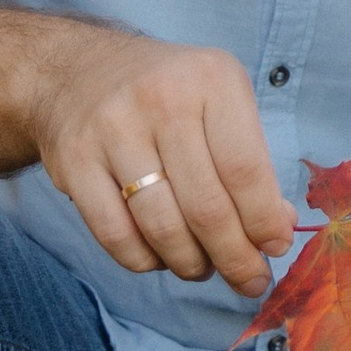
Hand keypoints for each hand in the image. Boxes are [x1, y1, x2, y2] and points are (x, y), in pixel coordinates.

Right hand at [27, 26, 295, 293]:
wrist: (76, 69)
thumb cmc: (167, 92)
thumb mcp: (219, 101)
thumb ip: (251, 160)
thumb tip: (277, 230)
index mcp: (211, 79)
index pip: (245, 168)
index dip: (264, 221)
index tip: (276, 248)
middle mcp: (162, 99)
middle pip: (206, 205)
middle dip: (234, 257)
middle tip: (248, 280)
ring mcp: (112, 130)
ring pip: (162, 226)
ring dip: (191, 263)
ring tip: (203, 268)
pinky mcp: (74, 161)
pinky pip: (115, 234)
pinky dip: (144, 260)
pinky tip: (160, 258)